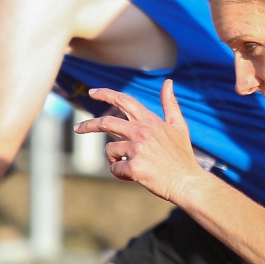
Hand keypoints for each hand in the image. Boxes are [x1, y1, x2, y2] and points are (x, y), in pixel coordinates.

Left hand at [73, 80, 205, 203]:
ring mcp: (138, 149)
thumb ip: (170, 104)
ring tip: (130, 164)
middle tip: (77, 128)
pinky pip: (115, 168)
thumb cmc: (182, 155)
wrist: (187, 181)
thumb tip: (168, 82)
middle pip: (106, 122)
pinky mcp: (134, 167)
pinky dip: (121, 173)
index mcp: (150, 121)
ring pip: (110, 149)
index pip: (125, 100)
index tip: (92, 92)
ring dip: (115, 157)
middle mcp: (142, 132)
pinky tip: (134, 175)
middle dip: (88, 125)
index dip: (106, 94)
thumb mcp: (179, 126)